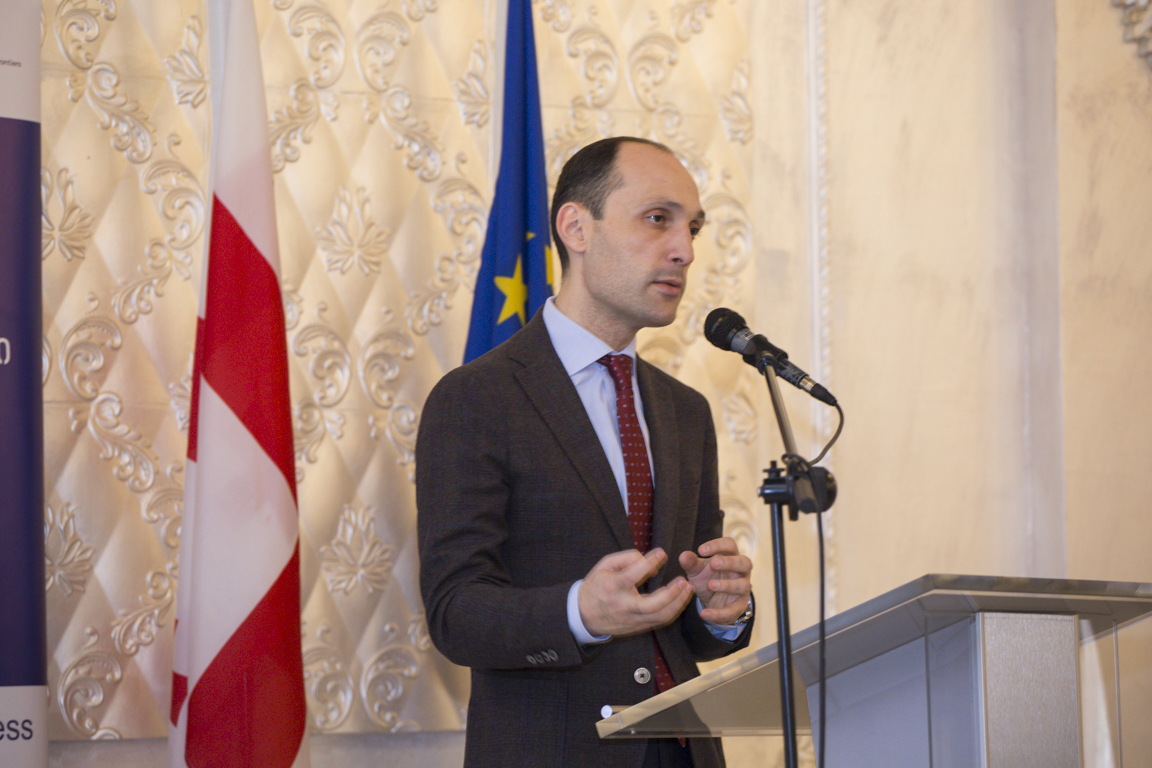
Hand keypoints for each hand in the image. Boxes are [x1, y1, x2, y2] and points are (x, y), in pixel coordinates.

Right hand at [578, 548, 694, 637]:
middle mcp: (623, 606)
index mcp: (613, 587)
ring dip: (678, 604)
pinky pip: (659, 621)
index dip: (649, 563)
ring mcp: (631, 620)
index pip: (633, 575)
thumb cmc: (597, 585)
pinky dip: (673, 611)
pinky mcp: (637, 628)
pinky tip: (680, 600)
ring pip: (660, 617)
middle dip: (672, 594)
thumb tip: (652, 564)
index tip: (662, 553)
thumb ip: (628, 559)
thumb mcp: (605, 565)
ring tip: (688, 589)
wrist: (584, 615)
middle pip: (652, 605)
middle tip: (684, 580)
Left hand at [679, 537, 751, 624]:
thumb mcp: (697, 571)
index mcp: (731, 556)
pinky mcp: (739, 606)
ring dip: (727, 585)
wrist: (712, 602)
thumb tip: (683, 555)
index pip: (730, 545)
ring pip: (743, 585)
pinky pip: (733, 610)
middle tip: (713, 564)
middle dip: (730, 562)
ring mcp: (743, 588)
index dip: (717, 545)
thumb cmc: (708, 578)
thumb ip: (690, 563)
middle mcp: (741, 571)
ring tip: (711, 585)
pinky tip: (704, 613)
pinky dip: (719, 613)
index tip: (700, 550)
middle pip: (744, 562)